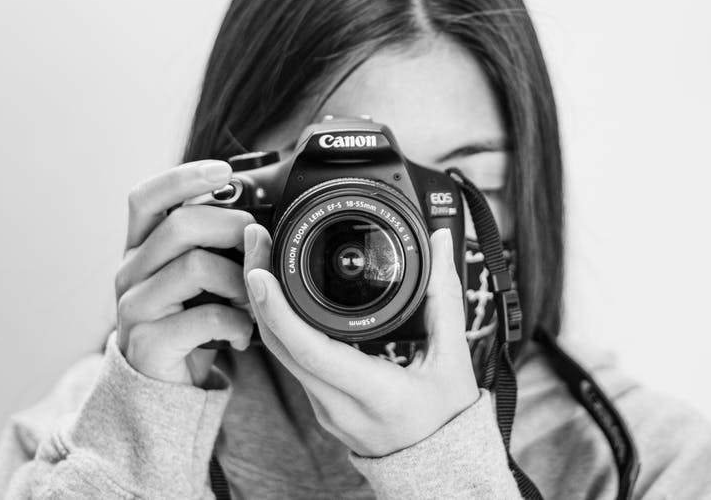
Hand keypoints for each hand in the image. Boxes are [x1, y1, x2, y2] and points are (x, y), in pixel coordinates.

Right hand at [113, 160, 256, 385]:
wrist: (162, 389)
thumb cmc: (187, 325)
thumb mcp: (197, 279)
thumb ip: (212, 247)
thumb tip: (257, 219)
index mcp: (139, 248)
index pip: (146, 197)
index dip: (183, 178)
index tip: (223, 170)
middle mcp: (129, 272)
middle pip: (180, 225)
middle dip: (231, 228)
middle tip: (257, 247)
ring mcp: (133, 307)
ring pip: (195, 267)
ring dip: (239, 280)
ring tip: (253, 299)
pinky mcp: (147, 342)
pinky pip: (204, 317)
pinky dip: (236, 323)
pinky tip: (242, 334)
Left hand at [242, 223, 480, 456]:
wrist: (439, 469)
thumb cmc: (448, 418)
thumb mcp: (454, 358)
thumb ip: (444, 295)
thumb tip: (441, 242)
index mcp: (374, 393)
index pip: (311, 350)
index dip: (278, 310)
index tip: (260, 271)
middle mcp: (339, 406)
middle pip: (280, 346)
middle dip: (259, 289)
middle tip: (256, 240)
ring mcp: (324, 409)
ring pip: (279, 353)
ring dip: (264, 305)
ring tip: (263, 256)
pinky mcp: (320, 405)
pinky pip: (289, 362)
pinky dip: (279, 324)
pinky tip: (279, 294)